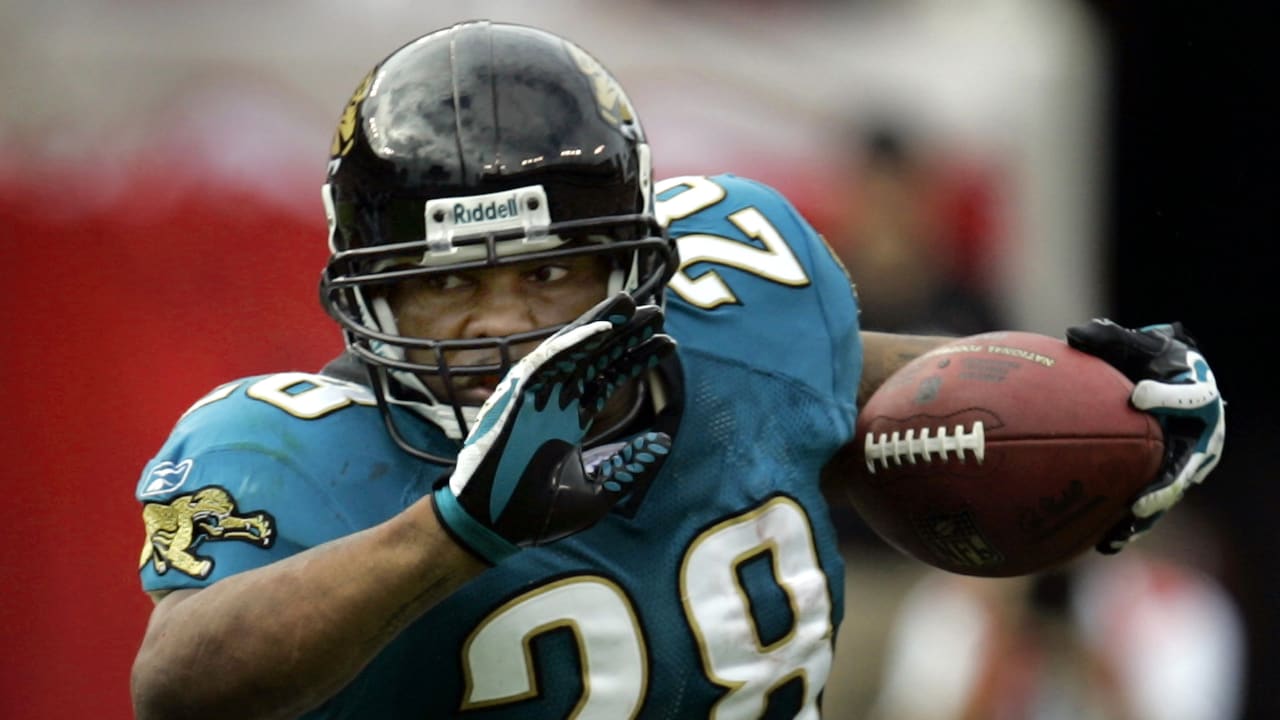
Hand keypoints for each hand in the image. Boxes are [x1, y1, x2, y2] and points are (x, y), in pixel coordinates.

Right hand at [432, 293, 675, 562]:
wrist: (494, 529)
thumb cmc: (537, 517)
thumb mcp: (599, 491)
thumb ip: (629, 463)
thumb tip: (664, 440)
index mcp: (568, 421)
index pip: (606, 380)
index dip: (634, 360)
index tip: (666, 343)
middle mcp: (553, 403)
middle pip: (594, 357)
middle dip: (624, 335)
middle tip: (655, 313)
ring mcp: (535, 397)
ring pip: (573, 350)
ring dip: (602, 325)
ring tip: (632, 303)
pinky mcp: (517, 395)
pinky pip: (548, 360)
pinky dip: (574, 342)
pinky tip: (603, 328)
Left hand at [1066, 319, 1224, 552]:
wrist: (1162, 377)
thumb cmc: (1147, 358)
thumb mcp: (1134, 344)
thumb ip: (1109, 339)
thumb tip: (1074, 335)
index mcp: (1198, 395)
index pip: (1192, 396)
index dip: (1169, 398)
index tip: (1139, 397)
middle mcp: (1199, 435)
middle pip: (1186, 464)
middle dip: (1164, 484)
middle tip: (1139, 500)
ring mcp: (1184, 462)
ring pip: (1169, 492)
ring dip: (1146, 513)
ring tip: (1121, 529)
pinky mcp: (1163, 480)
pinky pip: (1147, 505)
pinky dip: (1127, 525)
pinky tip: (1102, 543)